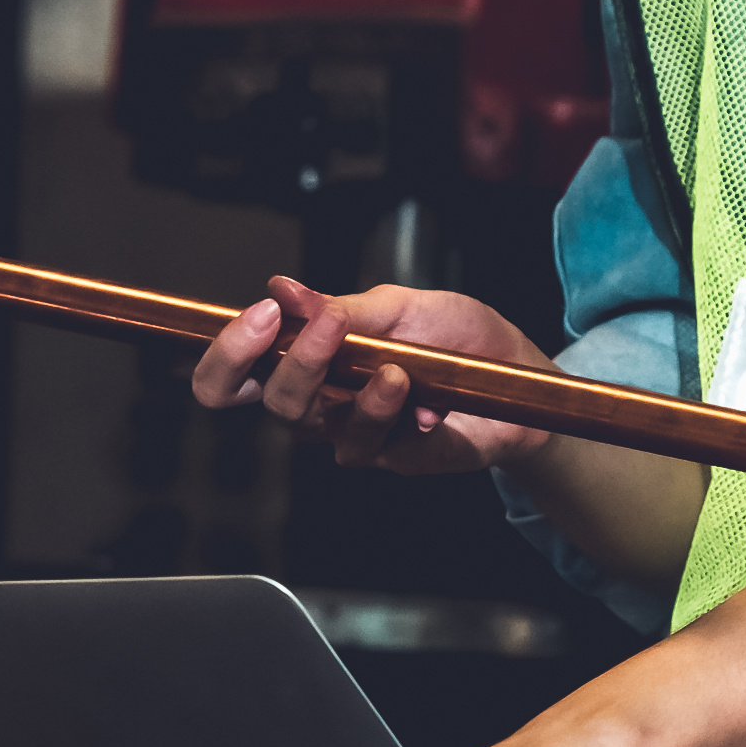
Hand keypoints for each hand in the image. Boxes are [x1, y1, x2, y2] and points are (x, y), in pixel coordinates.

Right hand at [189, 274, 555, 473]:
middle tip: (325, 326)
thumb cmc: (455, 335)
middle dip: (294, 362)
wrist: (518, 370)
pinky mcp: (393, 457)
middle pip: (269, 401)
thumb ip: (341, 306)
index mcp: (309, 359)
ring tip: (391, 365)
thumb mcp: (400, 305)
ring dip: (351, 389)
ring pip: (318, 425)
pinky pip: (370, 445)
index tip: (260, 318)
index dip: (227, 355)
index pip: (235, 374)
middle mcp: (321, 402)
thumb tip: (282, 289)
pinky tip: (419, 396)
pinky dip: (391, 413)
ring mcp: (355, 434)